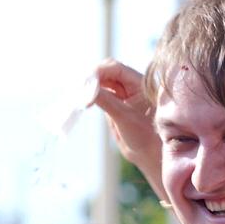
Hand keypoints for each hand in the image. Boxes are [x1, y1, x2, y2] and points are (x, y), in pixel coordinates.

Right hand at [90, 59, 161, 191]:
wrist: (149, 154)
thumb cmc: (145, 136)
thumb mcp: (123, 117)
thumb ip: (105, 100)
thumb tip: (86, 88)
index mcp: (138, 83)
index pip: (115, 68)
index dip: (98, 71)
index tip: (85, 82)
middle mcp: (130, 84)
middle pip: (106, 72)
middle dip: (91, 77)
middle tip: (77, 87)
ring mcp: (121, 93)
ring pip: (101, 82)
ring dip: (88, 86)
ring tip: (76, 94)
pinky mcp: (114, 103)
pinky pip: (99, 94)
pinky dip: (89, 95)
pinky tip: (80, 100)